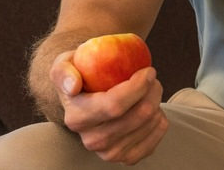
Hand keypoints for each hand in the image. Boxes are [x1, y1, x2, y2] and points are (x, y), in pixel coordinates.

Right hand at [51, 50, 169, 164]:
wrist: (87, 100)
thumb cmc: (80, 75)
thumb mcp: (64, 65)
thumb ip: (64, 72)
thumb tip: (73, 86)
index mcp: (76, 118)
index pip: (114, 105)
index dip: (138, 87)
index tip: (148, 71)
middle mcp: (92, 141)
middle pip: (138, 115)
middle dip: (152, 91)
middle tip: (152, 77)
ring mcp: (110, 153)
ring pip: (150, 124)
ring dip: (157, 102)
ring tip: (149, 90)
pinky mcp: (127, 158)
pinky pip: (156, 137)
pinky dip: (160, 119)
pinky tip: (151, 109)